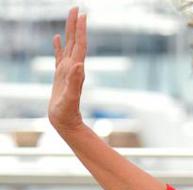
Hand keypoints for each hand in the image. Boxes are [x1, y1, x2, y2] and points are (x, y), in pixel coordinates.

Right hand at [48, 7, 86, 133]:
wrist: (65, 122)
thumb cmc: (67, 112)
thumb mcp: (71, 97)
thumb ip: (75, 81)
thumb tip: (79, 65)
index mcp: (76, 69)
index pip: (80, 45)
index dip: (81, 30)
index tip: (82, 14)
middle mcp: (73, 67)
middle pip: (75, 41)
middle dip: (75, 24)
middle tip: (76, 7)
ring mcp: (66, 70)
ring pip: (68, 45)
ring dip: (69, 31)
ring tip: (70, 17)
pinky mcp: (60, 75)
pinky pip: (58, 56)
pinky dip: (57, 46)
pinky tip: (56, 38)